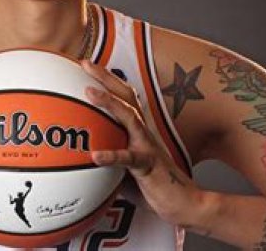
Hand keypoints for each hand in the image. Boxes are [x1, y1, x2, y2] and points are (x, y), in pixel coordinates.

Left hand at [81, 61, 203, 225]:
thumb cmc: (153, 186)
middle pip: (125, 96)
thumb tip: (81, 160)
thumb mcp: (123, 170)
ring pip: (129, 117)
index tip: (87, 65)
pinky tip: (95, 156)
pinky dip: (112, 155)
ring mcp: (147, 146)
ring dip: (109, 102)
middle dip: (106, 77)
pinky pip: (128, 159)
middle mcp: (143, 132)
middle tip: (85, 62)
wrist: (184, 203)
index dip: (107, 79)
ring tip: (89, 92)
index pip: (122, 97)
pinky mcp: (148, 165)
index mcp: (137, 130)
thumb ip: (106, 160)